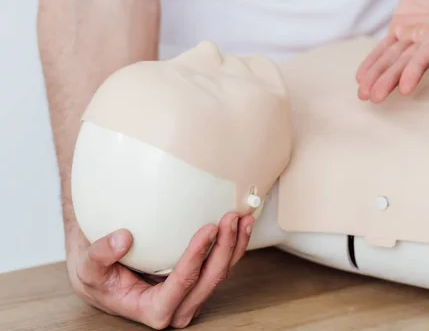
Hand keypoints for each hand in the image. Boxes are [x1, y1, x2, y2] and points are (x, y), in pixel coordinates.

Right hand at [66, 212, 253, 328]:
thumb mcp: (88, 267)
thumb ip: (99, 255)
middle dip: (224, 249)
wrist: (103, 272)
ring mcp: (191, 295)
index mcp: (151, 309)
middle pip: (209, 280)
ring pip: (221, 273)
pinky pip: (221, 265)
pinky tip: (242, 225)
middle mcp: (177, 306)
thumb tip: (122, 239)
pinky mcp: (199, 281)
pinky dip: (233, 244)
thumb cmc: (97, 274)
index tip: (207, 229)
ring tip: (242, 218)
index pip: (180, 286)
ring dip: (235, 245)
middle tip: (230, 217)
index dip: (195, 258)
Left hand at [356, 0, 428, 101]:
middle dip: (391, 79)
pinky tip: (362, 78)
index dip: (418, 68)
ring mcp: (416, 34)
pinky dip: (373, 62)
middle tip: (375, 97)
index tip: (405, 87)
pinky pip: (385, 48)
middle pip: (409, 61)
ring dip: (379, 76)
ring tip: (364, 94)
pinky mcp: (402, 27)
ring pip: (394, 59)